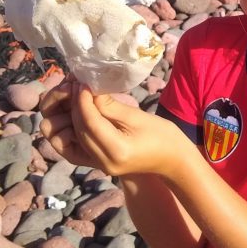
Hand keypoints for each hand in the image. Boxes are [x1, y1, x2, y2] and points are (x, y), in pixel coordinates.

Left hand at [69, 86, 187, 178]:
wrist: (172, 160)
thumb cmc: (162, 135)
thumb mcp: (138, 116)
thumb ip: (110, 105)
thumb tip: (89, 90)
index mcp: (117, 150)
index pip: (90, 122)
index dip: (82, 100)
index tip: (82, 82)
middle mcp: (104, 162)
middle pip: (80, 130)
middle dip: (76, 106)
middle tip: (77, 84)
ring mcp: (100, 165)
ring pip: (75, 138)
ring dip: (73, 116)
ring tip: (78, 95)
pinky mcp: (99, 163)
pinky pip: (77, 146)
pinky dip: (75, 128)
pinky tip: (79, 112)